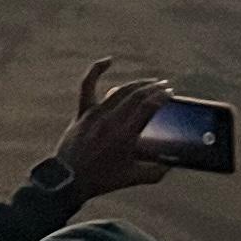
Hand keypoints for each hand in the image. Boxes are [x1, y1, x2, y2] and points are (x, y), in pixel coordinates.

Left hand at [58, 63, 171, 199]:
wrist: (69, 180)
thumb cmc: (101, 180)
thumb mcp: (132, 178)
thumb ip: (155, 172)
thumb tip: (171, 164)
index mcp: (126, 135)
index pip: (148, 107)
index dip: (162, 97)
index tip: (169, 94)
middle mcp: (112, 120)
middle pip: (137, 95)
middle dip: (154, 88)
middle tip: (164, 86)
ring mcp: (96, 114)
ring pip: (120, 90)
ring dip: (137, 84)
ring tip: (149, 82)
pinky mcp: (83, 113)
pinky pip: (88, 86)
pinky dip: (96, 71)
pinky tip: (108, 61)